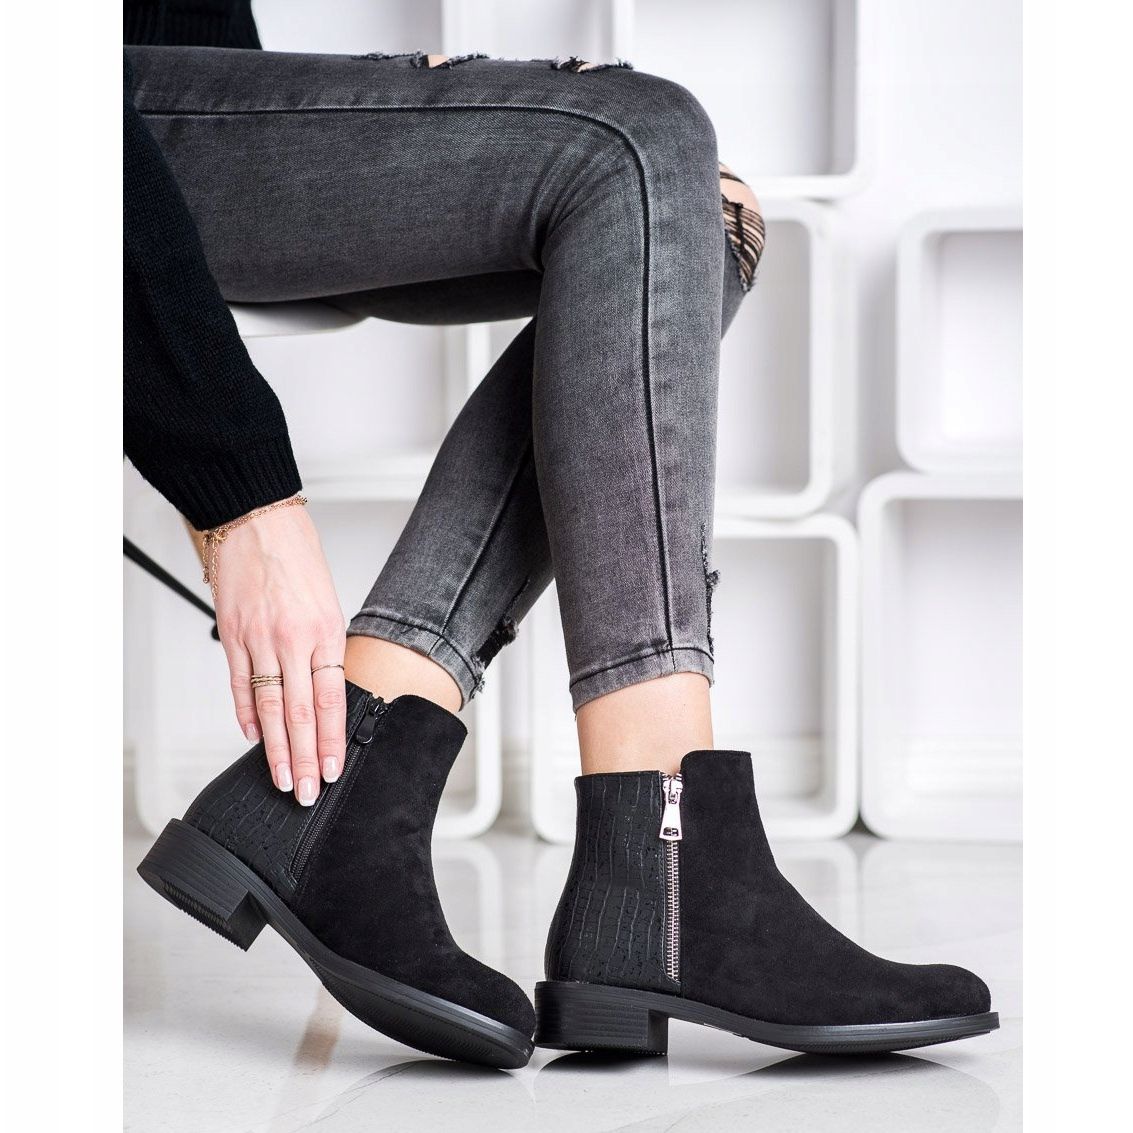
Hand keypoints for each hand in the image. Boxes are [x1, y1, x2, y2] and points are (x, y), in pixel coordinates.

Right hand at [211, 504, 345, 804]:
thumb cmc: (298, 558)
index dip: (331, 739)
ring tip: (282, 777)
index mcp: (325, 632)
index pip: (331, 699)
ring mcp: (259, 639)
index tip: (333, 769)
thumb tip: (326, 690)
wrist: (257, 522)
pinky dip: (246, 713)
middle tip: (306, 791)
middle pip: (300, 712)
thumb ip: (326, 648)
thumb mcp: (329, 602)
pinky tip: (252, 736)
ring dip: (275, 748)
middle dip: (304, 757)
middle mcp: (292, 639)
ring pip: (269, 706)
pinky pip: (240, 683)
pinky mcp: (232, 634)